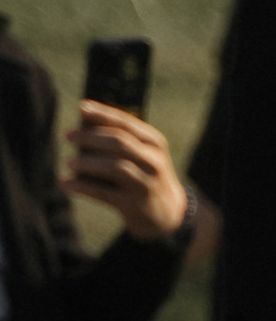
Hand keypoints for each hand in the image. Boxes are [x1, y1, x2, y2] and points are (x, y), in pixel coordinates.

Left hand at [68, 101, 188, 237]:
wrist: (166, 212)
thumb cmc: (144, 175)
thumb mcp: (141, 154)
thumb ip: (119, 138)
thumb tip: (84, 119)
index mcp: (155, 144)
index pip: (127, 123)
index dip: (102, 114)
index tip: (81, 107)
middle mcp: (153, 162)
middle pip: (119, 143)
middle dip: (91, 137)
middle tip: (69, 136)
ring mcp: (145, 184)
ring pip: (114, 167)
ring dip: (87, 162)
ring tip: (69, 162)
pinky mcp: (134, 205)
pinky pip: (103, 193)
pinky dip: (82, 187)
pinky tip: (65, 183)